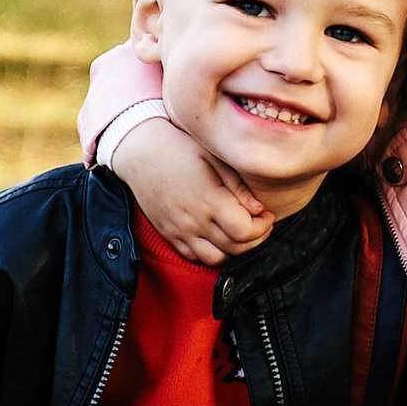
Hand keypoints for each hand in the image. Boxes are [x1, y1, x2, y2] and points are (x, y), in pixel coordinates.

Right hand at [114, 118, 271, 267]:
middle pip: (235, 248)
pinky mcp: (168, 234)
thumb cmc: (180, 147)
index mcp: (209, 200)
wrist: (139, 151)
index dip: (263, 227)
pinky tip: (218, 235)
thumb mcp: (214, 156)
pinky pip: (194, 256)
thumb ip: (238, 186)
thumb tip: (260, 209)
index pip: (245, 232)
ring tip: (240, 231)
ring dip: (234, 250)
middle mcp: (193, 221)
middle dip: (255, 239)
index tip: (267, 214)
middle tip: (261, 223)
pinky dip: (211, 252)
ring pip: (215, 259)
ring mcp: (179, 231)